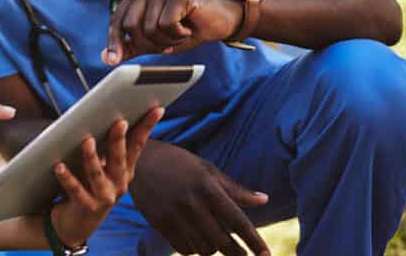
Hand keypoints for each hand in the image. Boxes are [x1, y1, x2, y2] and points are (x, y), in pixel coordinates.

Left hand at [49, 108, 162, 248]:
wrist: (77, 224)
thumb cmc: (89, 185)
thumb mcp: (102, 165)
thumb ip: (105, 146)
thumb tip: (103, 114)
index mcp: (125, 169)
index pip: (138, 144)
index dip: (147, 127)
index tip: (156, 109)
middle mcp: (119, 183)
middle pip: (120, 159)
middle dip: (119, 140)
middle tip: (119, 122)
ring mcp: (104, 197)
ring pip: (98, 175)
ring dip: (92, 157)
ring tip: (87, 141)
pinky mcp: (87, 207)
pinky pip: (76, 190)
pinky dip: (67, 178)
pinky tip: (59, 166)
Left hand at [102, 0, 242, 63]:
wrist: (221, 21)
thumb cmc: (186, 28)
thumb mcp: (154, 40)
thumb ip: (131, 46)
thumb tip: (105, 57)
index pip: (117, 20)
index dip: (115, 42)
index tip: (111, 61)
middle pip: (132, 26)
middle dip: (150, 43)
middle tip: (168, 41)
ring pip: (150, 28)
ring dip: (167, 40)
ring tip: (181, 33)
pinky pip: (167, 25)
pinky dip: (178, 35)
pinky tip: (188, 28)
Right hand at [129, 140, 269, 255]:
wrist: (139, 159)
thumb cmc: (178, 163)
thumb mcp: (207, 170)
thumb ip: (235, 189)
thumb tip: (264, 200)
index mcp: (207, 187)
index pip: (237, 220)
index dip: (254, 241)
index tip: (266, 255)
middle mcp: (192, 203)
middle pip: (222, 241)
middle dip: (238, 253)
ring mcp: (174, 215)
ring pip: (203, 248)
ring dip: (213, 248)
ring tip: (216, 240)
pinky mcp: (159, 224)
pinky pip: (184, 249)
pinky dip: (194, 249)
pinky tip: (196, 239)